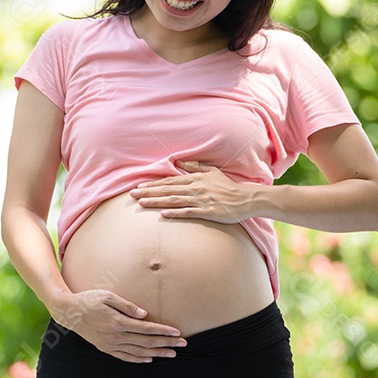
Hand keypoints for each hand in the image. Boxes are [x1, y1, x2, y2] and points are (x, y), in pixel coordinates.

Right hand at [50, 289, 186, 363]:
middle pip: (146, 342)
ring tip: (172, 353)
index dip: (163, 331)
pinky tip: (149, 359)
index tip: (177, 332)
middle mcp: (115, 336)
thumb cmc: (89, 300)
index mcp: (118, 322)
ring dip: (157, 353)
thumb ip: (127, 305)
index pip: (147, 329)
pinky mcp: (105, 348)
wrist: (69, 313)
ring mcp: (110, 344)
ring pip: (138, 352)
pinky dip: (138, 359)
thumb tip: (145, 314)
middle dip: (166, 343)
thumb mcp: (108, 296)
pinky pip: (125, 357)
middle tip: (183, 344)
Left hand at [129, 161, 251, 223]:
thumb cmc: (228, 186)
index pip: (170, 181)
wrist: (245, 199)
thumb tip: (180, 162)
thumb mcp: (212, 172)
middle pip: (168, 190)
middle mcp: (196, 188)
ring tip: (141, 203)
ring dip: (156, 202)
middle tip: (132, 194)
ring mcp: (201, 200)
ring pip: (174, 200)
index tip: (139, 186)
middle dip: (149, 192)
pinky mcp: (207, 212)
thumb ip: (195, 167)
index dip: (153, 184)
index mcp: (195, 178)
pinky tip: (162, 215)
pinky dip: (174, 213)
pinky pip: (188, 212)